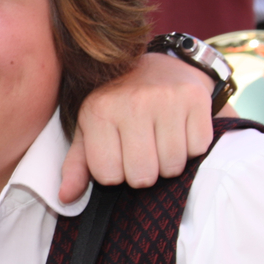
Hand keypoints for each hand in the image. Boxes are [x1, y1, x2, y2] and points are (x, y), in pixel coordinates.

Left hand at [59, 52, 215, 202]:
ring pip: (172, 166)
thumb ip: (76, 165)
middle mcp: (132, 102)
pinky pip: (198, 149)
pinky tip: (179, 130)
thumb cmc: (117, 106)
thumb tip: (65, 196)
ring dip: (168, 162)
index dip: (115, 173)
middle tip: (141, 151)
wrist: (156, 66)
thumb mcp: (89, 130)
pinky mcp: (195, 98)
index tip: (117, 155)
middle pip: (143, 176)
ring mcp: (166, 98)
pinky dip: (191, 148)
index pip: (109, 176)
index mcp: (99, 110)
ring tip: (159, 140)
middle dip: (143, 173)